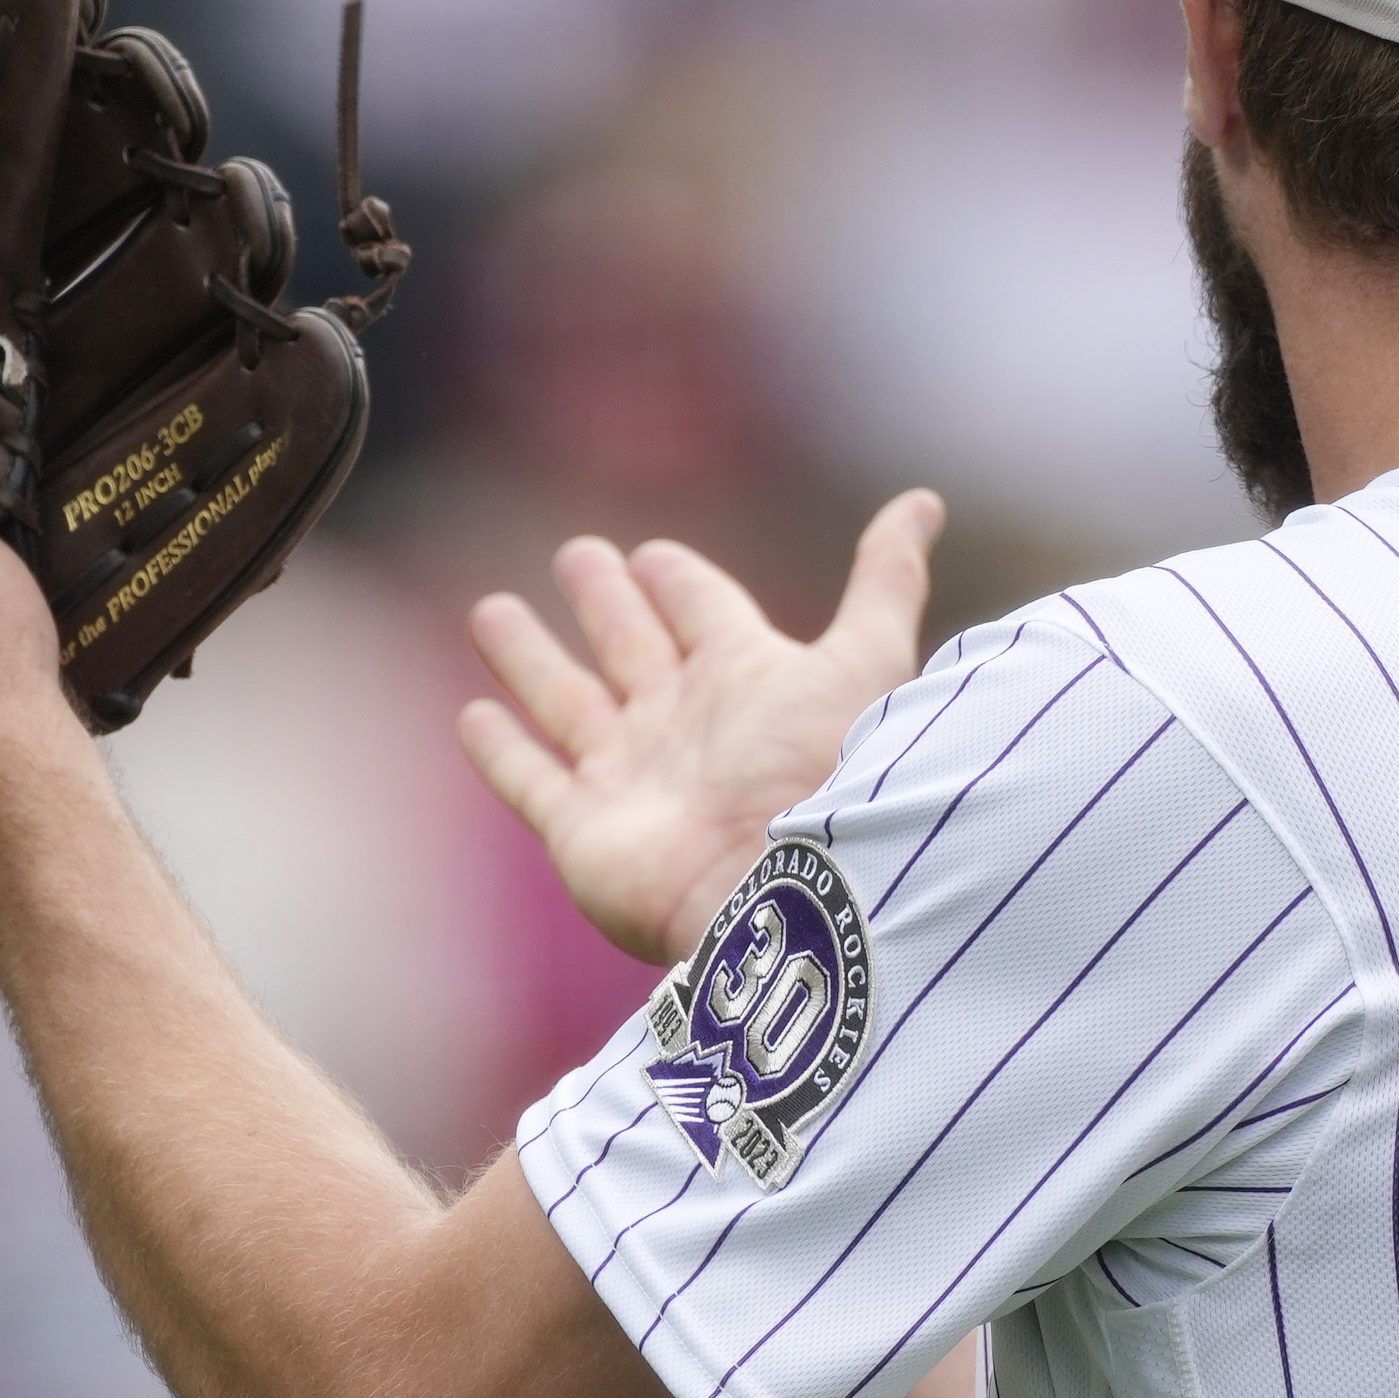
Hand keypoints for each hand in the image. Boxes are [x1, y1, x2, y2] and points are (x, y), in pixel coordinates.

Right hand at [459, 490, 943, 964]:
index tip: (652, 554)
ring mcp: (631, 779)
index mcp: (748, 680)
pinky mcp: (583, 831)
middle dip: (604, 603)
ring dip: (530, 659)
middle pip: (633, 646)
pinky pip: (530, 779)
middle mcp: (686, 725)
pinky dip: (500, 750)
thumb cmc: (829, 773)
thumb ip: (885, 581)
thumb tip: (925, 503)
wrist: (790, 894)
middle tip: (576, 555)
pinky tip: (473, 715)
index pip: (706, 612)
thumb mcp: (867, 659)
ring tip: (491, 612)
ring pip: (566, 700)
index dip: (680, 582)